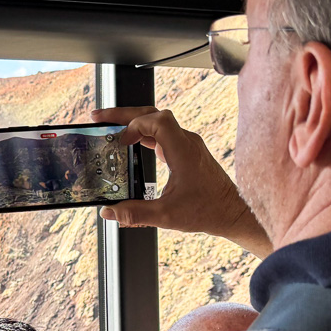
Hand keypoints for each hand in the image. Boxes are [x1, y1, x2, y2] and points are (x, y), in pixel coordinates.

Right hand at [92, 107, 272, 258]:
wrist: (232, 211)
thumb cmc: (208, 211)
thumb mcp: (167, 216)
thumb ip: (136, 214)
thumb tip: (110, 212)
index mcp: (183, 151)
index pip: (157, 120)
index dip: (135, 125)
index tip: (121, 141)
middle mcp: (186, 142)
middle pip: (152, 114)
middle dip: (123, 114)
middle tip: (98, 117)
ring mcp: (186, 145)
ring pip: (156, 121)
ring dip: (132, 121)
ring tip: (108, 125)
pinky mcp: (185, 151)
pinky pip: (161, 133)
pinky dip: (142, 133)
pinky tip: (129, 142)